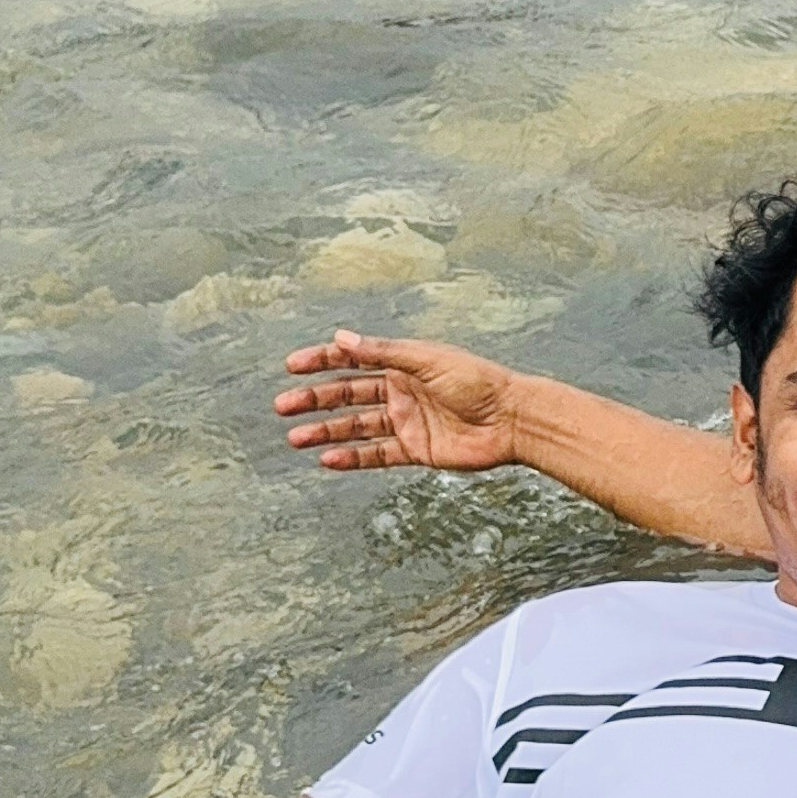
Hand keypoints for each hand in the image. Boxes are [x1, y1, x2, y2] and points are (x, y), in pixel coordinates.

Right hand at [275, 331, 519, 471]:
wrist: (513, 420)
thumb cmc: (479, 382)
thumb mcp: (427, 360)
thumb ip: (383, 352)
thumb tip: (341, 338)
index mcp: (403, 363)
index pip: (353, 360)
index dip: (321, 361)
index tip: (292, 367)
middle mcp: (401, 391)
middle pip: (347, 395)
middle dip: (314, 400)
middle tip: (283, 406)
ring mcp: (407, 421)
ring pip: (357, 426)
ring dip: (326, 431)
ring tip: (295, 438)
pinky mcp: (416, 450)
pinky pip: (377, 454)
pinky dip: (353, 458)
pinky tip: (328, 459)